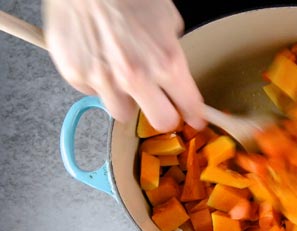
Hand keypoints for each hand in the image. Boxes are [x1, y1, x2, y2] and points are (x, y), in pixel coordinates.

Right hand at [42, 0, 205, 131]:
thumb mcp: (167, 19)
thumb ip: (172, 52)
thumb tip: (174, 70)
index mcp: (166, 62)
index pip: (189, 105)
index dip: (193, 113)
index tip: (195, 118)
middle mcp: (137, 77)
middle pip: (161, 121)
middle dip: (164, 114)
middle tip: (160, 104)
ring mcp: (105, 79)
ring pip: (123, 112)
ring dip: (127, 99)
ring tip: (122, 76)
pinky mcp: (77, 76)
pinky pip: (92, 92)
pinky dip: (97, 82)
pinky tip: (98, 60)